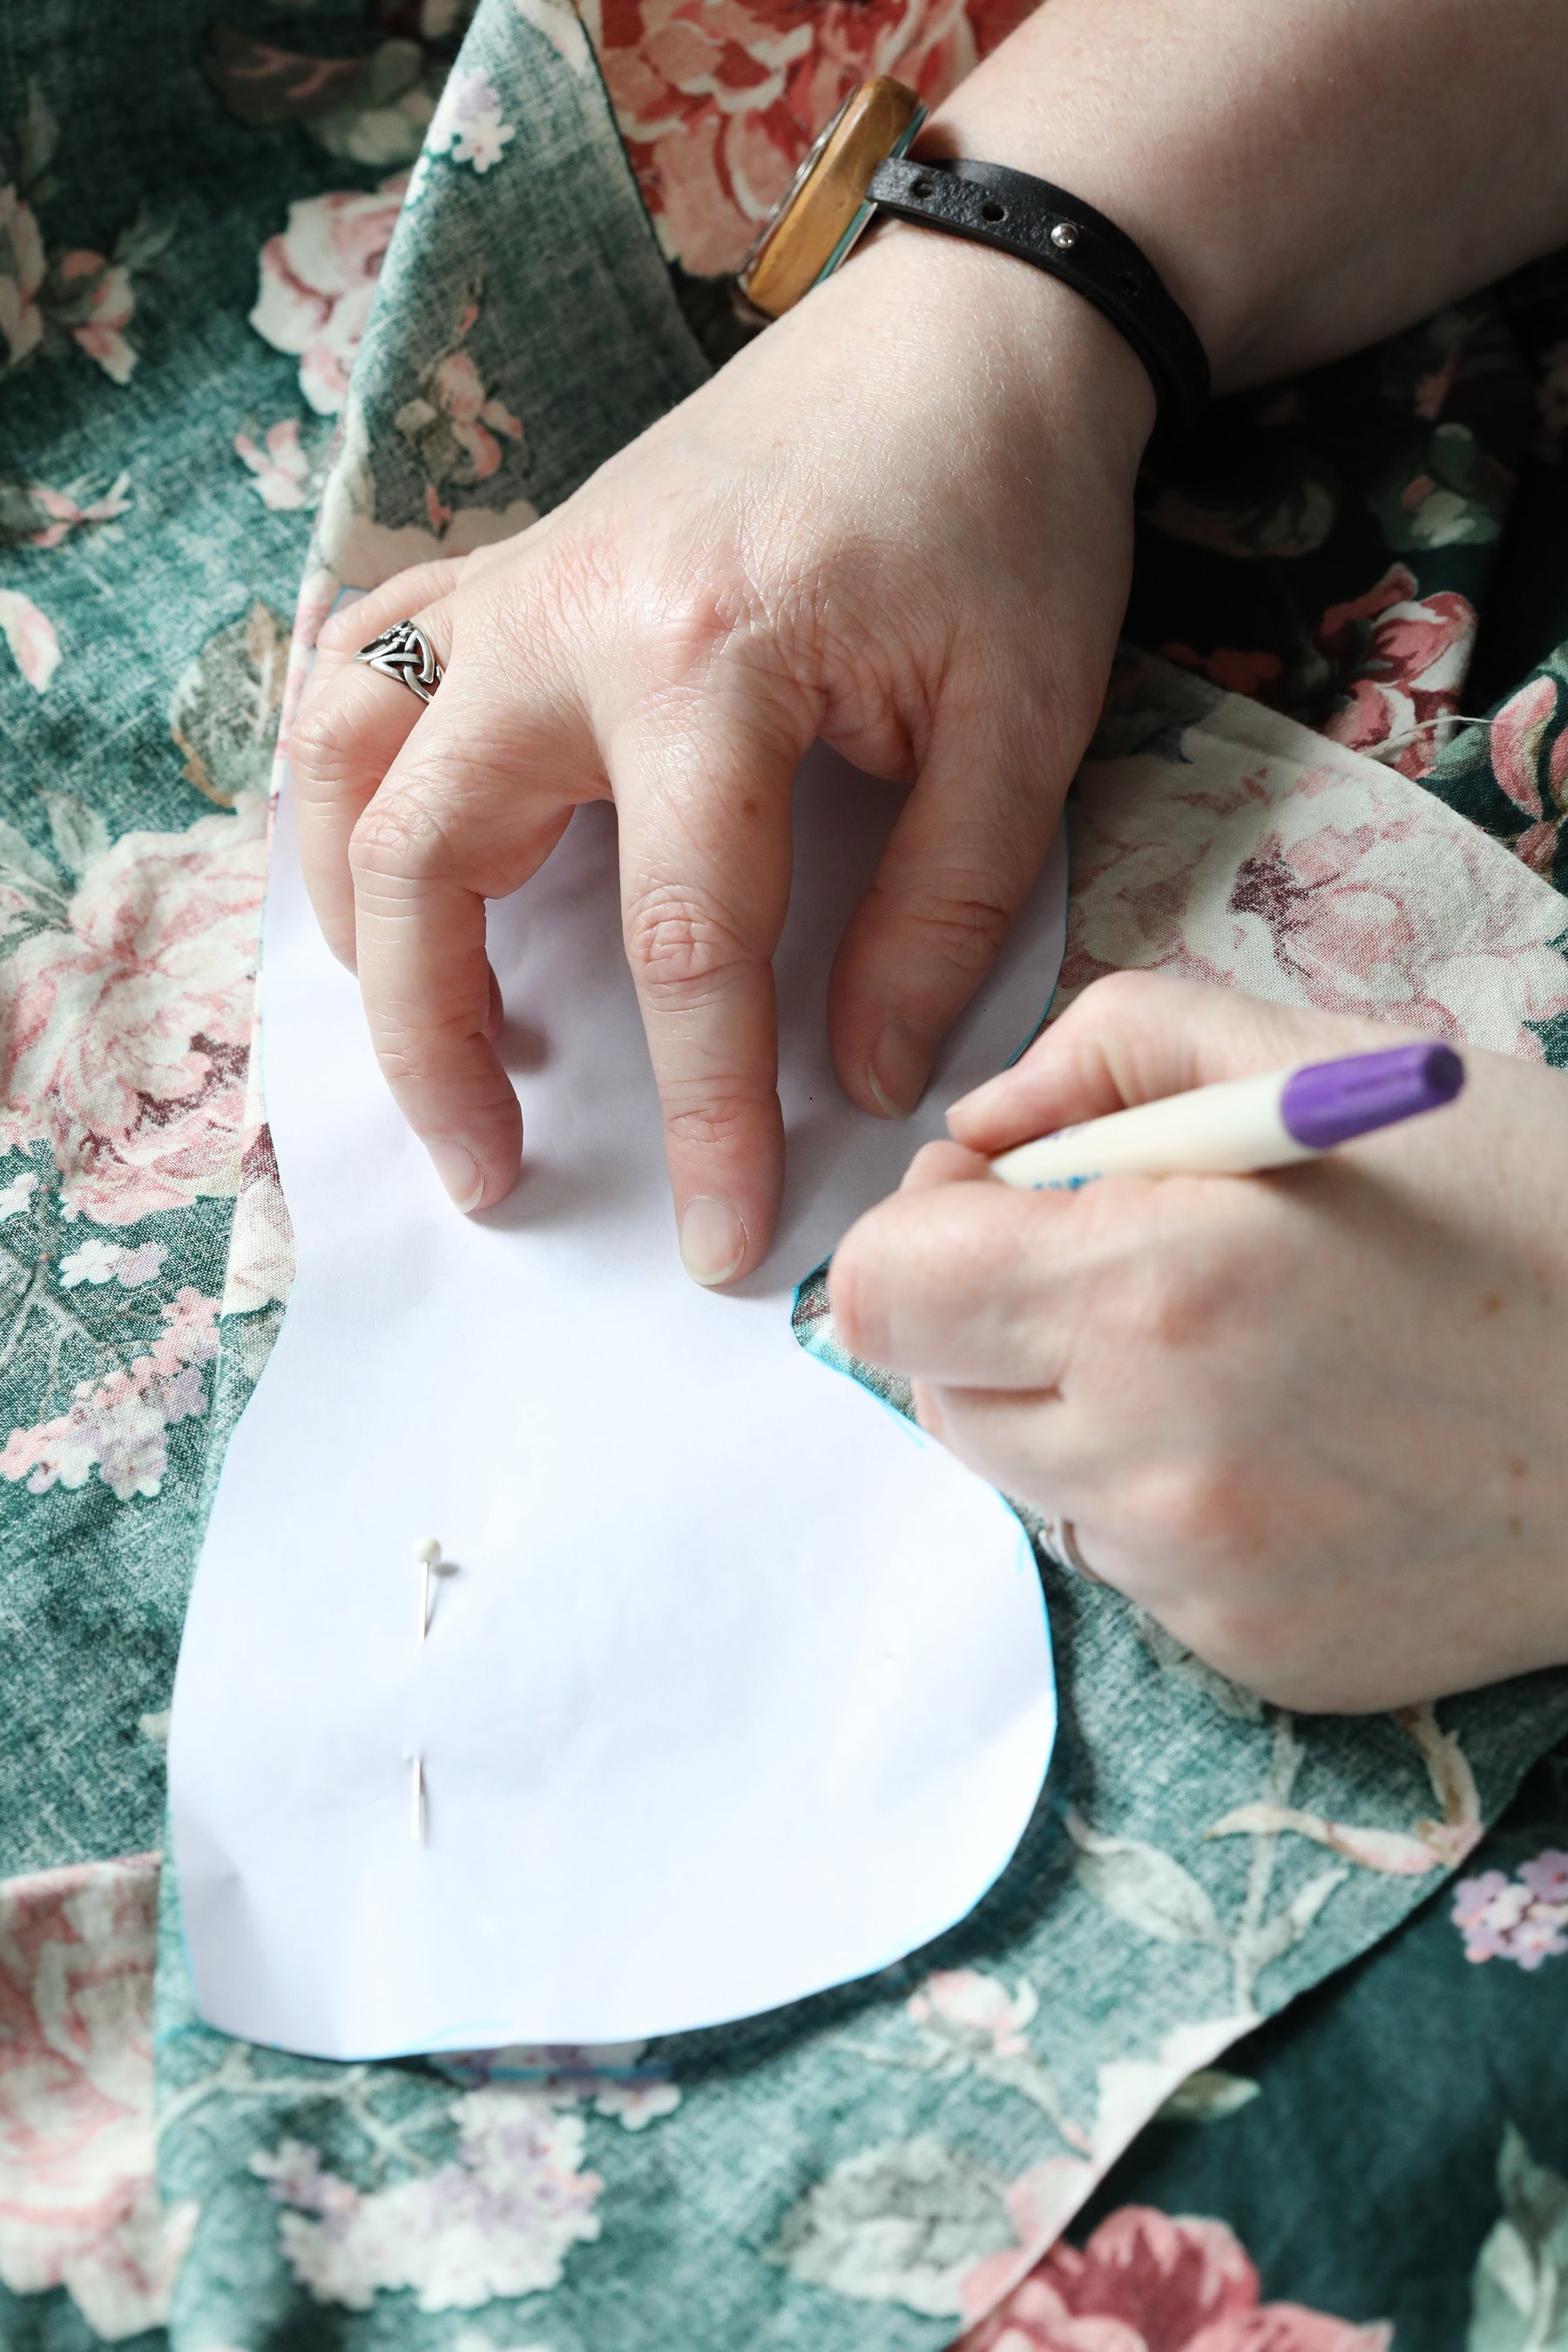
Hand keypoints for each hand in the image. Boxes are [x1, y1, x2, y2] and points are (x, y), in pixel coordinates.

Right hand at [287, 223, 1150, 1280]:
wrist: (971, 328)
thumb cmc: (1009, 518)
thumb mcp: (1019, 729)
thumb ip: (936, 917)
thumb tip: (863, 1082)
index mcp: (710, 661)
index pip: (683, 942)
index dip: (703, 1112)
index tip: (721, 1236)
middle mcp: (569, 620)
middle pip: (426, 861)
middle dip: (438, 1050)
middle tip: (495, 1175)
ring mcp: (518, 580)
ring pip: (348, 760)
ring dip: (356, 919)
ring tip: (424, 1034)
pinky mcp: (513, 562)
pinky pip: (363, 663)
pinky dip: (343, 770)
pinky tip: (387, 855)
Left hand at [828, 972, 1567, 1711]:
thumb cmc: (1544, 1214)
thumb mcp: (1339, 1056)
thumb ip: (1115, 1049)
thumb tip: (983, 1128)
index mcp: (1160, 1283)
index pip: (882, 1292)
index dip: (925, 1226)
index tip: (1014, 1196)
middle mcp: (1156, 1456)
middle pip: (933, 1391)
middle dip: (994, 1316)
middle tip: (1129, 1264)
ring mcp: (1203, 1579)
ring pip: (1026, 1482)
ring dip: (1077, 1408)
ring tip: (1238, 1355)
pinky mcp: (1252, 1656)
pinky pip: (1129, 1566)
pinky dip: (1167, 1500)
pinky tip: (1298, 1447)